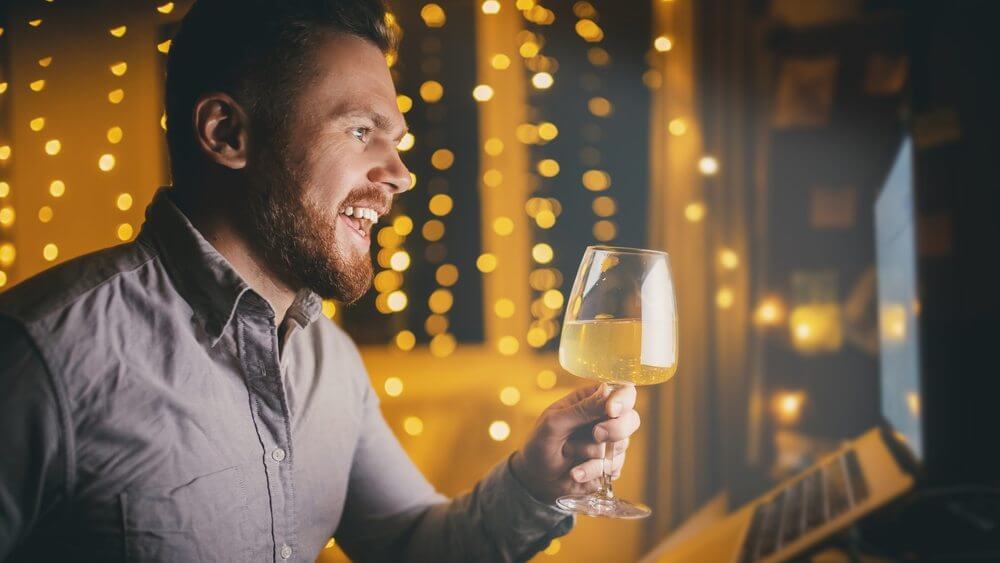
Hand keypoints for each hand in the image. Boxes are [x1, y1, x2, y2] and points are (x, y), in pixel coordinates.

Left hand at [511, 382, 639, 503]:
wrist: (535, 478)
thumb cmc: (540, 443)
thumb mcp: (554, 423)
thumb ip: (582, 409)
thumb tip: (608, 390)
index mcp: (592, 399)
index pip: (622, 390)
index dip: (623, 399)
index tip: (611, 411)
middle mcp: (605, 419)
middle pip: (631, 419)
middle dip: (615, 430)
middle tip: (596, 435)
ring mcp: (610, 443)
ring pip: (622, 445)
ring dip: (593, 455)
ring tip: (568, 454)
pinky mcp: (610, 465)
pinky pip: (614, 467)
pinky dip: (592, 471)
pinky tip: (575, 472)